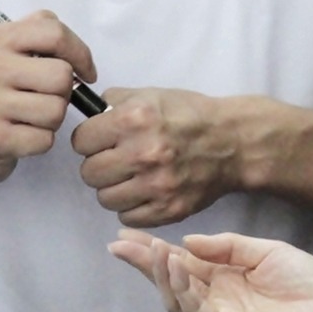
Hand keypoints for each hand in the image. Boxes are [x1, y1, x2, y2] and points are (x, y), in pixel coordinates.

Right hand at [0, 10, 97, 186]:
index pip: (53, 33)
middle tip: (46, 98)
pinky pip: (45, 139)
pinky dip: (41, 141)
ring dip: (52, 119)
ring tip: (30, 118)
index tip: (86, 71)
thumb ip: (38, 39)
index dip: (80, 52)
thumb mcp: (2, 52)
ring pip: (56, 109)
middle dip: (63, 92)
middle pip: (61, 75)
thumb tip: (80, 58)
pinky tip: (21, 136)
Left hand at [72, 88, 237, 226]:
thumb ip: (114, 101)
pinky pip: (127, 217)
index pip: (81, 141)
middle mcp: (142, 153)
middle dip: (97, 164)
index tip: (98, 140)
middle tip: (113, 159)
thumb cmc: (188, 114)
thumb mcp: (150, 94)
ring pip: (105, 198)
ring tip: (129, 176)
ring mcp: (156, 186)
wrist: (231, 142)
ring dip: (113, 188)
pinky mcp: (168, 211)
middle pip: (89, 173)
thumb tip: (89, 112)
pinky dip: (131, 206)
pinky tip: (143, 191)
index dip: (88, 139)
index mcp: (134, 119)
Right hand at [108, 229, 312, 311]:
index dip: (156, 247)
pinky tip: (171, 264)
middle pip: (171, 278)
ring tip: (149, 249)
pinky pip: (196, 309)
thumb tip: (189, 241)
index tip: (130, 231)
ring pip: (177, 296)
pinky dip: (179, 287)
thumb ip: (228, 245)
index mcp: (227, 275)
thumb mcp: (268, 252)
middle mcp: (218, 296)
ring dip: (159, 272)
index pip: (183, 260)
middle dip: (144, 261)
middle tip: (118, 242)